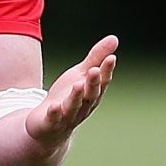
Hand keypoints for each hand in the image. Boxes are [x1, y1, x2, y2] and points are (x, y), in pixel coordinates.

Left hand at [25, 34, 117, 149]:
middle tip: (95, 70)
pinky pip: (54, 119)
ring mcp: (67, 116)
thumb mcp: (80, 74)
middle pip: (90, 95)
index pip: (102, 82)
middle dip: (93, 83)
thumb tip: (115, 38)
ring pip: (73, 106)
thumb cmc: (68, 97)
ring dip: (76, 96)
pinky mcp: (50, 123)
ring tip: (78, 84)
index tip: (111, 58)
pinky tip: (54, 106)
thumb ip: (96, 58)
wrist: (49, 127)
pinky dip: (55, 113)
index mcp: (92, 94)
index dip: (107, 71)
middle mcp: (83, 107)